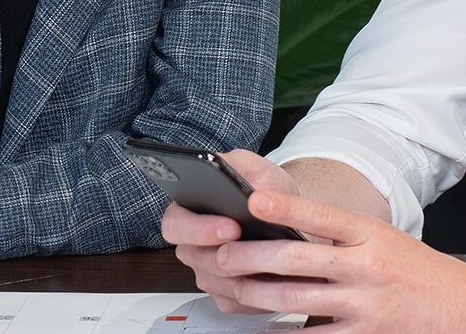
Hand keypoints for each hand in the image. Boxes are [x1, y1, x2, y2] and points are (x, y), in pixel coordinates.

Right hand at [160, 149, 307, 312]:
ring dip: (247, 270)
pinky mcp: (226, 297)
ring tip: (273, 256)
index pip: (175, 224)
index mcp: (187, 212)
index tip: (230, 225)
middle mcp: (192, 246)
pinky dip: (258, 289)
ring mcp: (207, 274)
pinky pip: (237, 300)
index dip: (199, 228)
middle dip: (225, 251)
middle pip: (196, 258)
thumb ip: (237, 164)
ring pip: (219, 282)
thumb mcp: (253, 166)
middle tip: (250, 241)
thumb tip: (229, 176)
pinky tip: (277, 275)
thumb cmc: (267, 192)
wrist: (290, 218)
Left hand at [198, 187, 465, 332]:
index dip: (286, 206)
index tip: (254, 199)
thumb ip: (341, 236)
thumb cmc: (419, 273)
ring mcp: (366, 306)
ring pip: (296, 299)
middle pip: (298, 259)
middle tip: (223, 254)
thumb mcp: (385, 239)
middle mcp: (368, 268)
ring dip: (257, 294)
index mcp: (372, 235)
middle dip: (252, 256)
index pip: (323, 214)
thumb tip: (285, 229)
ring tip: (232, 288)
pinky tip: (262, 328)